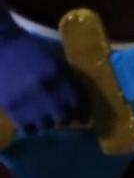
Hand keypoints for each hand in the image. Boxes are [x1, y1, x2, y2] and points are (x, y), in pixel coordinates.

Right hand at [0, 18, 84, 135]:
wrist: (1, 48)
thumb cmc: (30, 50)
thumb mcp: (56, 60)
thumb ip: (67, 79)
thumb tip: (78, 101)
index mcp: (60, 77)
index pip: (78, 103)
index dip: (81, 111)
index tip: (82, 116)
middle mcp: (47, 93)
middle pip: (64, 118)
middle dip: (64, 117)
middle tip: (61, 114)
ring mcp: (29, 103)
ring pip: (46, 125)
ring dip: (48, 122)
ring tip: (45, 116)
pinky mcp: (12, 109)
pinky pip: (28, 129)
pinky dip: (32, 127)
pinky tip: (31, 120)